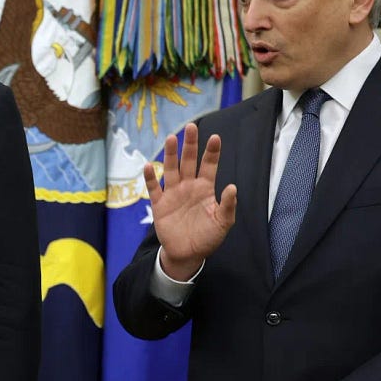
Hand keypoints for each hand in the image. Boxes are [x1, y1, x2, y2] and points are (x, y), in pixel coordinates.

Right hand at [143, 123, 236, 279]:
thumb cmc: (208, 237)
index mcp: (205, 188)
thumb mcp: (223, 223)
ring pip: (171, 169)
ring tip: (171, 138)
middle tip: (191, 127)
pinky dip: (150, 178)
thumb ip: (227, 205)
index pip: (209, 165)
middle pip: (188, 161)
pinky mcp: (160, 205)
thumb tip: (232, 187)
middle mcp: (189, 186)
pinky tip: (148, 166)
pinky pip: (154, 188)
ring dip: (170, 154)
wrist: (188, 254)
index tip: (215, 137)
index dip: (211, 152)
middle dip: (190, 145)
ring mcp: (173, 194)